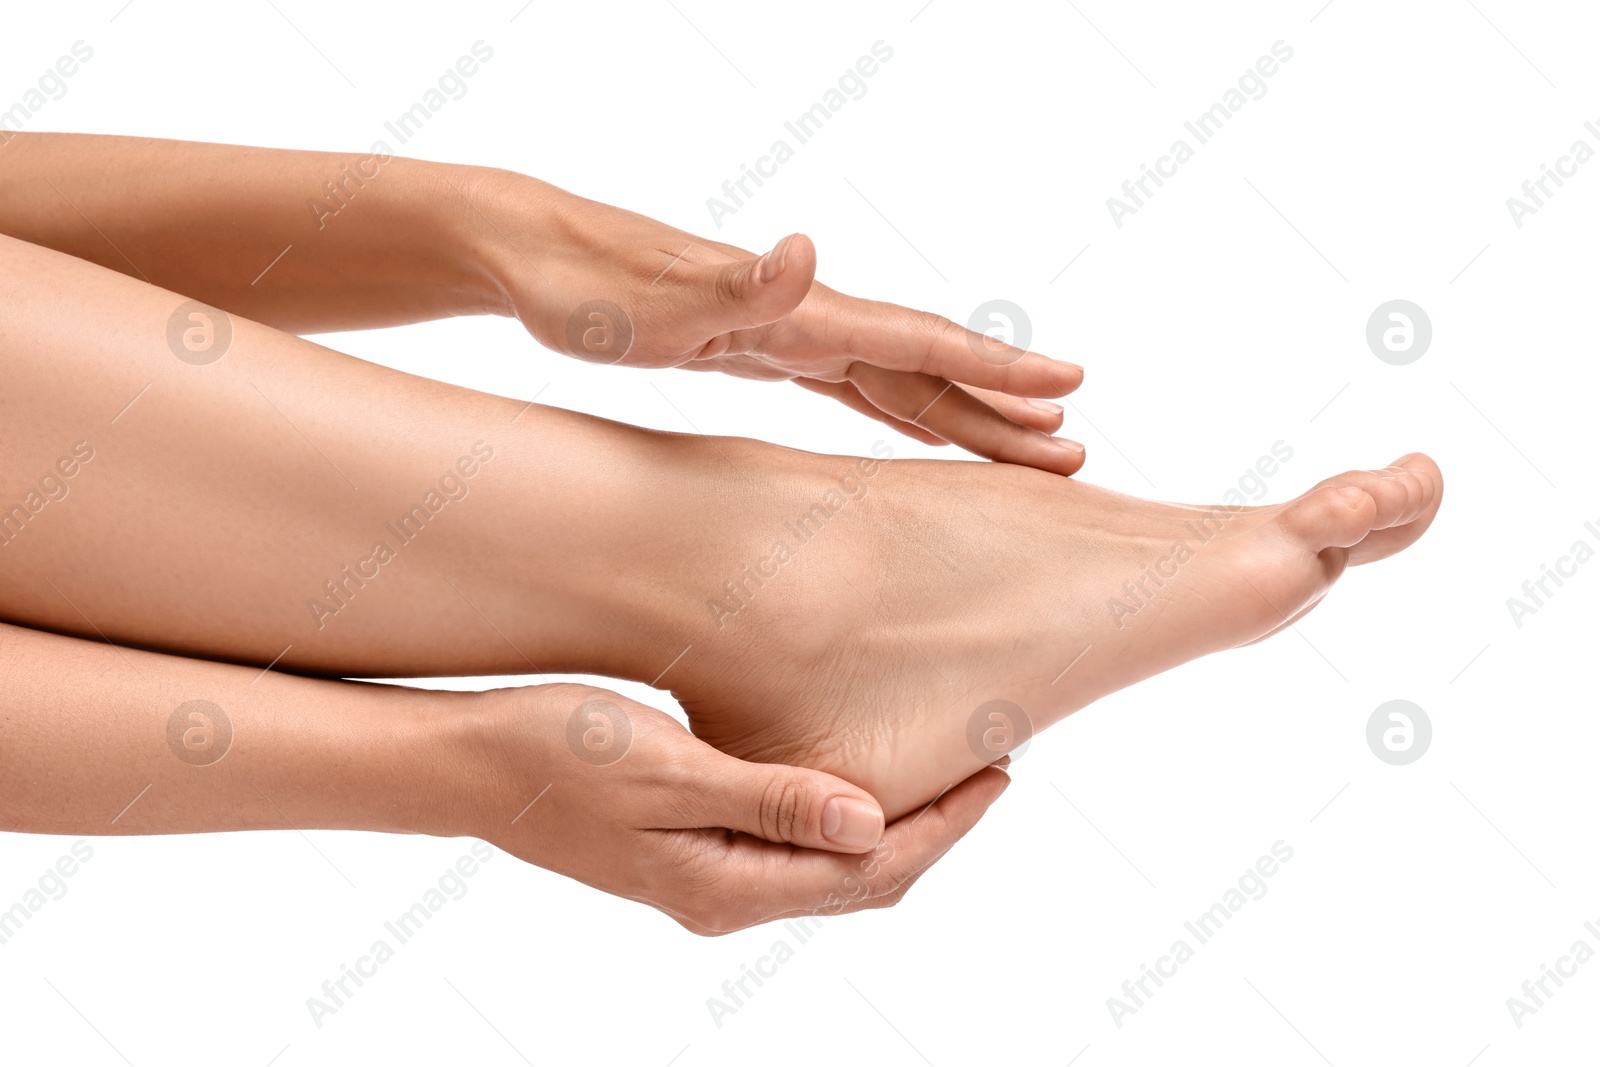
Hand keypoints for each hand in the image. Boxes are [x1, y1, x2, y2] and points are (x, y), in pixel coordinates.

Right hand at [467, 683, 1009, 934]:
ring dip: (895, 823)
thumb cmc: (558, 753)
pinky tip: (856, 777)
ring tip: (943, 766)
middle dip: (936, 826)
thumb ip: (773, 801)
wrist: (469, 765)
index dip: (944, 823)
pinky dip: (844, 817)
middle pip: (864, 878)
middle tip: (993, 761)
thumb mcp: (670, 770)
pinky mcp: (691, 854)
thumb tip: (871, 825)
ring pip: (834, 867)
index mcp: (727, 883)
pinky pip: (795, 851)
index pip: (872, 867)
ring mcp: (707, 880)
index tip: (998, 768)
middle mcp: (725, 898)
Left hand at [473, 173, 1085, 474]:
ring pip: (901, 379)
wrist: (537, 255)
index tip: (1068, 392)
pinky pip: (854, 389)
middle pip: (930, 367)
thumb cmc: (586, 287)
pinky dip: (901, 410)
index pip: (920, 343)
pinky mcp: (761, 351)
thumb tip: (805, 247)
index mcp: (802, 313)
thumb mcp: (652, 299)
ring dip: (965, 413)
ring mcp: (790, 333)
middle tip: (1075, 449)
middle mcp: (810, 318)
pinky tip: (922, 429)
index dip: (996, 370)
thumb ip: (733, 281)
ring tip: (1029, 443)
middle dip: (1004, 406)